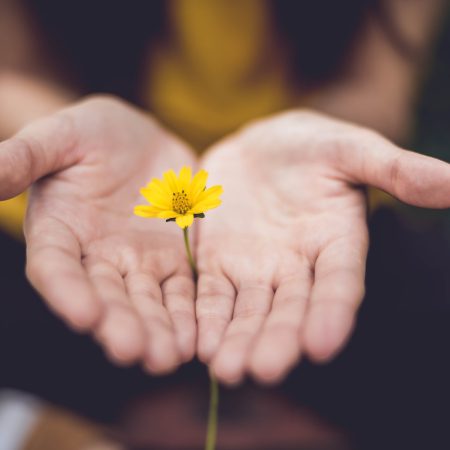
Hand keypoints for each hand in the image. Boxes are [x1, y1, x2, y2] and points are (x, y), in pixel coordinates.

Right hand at [0, 96, 196, 372]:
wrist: (140, 140)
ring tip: (168, 357)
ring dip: (157, 330)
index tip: (83, 314)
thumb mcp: (59, 136)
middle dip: (119, 324)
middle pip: (106, 296)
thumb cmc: (91, 134)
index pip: (57, 268)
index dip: (67, 292)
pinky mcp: (173, 260)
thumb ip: (24, 157)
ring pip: (146, 302)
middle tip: (134, 351)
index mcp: (60, 232)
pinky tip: (195, 338)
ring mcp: (138, 262)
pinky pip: (180, 290)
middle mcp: (97, 258)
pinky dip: (187, 313)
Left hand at [195, 110, 449, 383]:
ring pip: (248, 311)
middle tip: (263, 371)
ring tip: (226, 370)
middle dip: (277, 339)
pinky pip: (211, 295)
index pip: (339, 283)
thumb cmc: (311, 146)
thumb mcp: (350, 149)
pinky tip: (198, 345)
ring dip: (238, 340)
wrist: (259, 148)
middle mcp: (297, 267)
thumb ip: (395, 169)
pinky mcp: (219, 264)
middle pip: (290, 309)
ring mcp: (255, 269)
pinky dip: (206, 319)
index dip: (333, 312)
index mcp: (336, 242)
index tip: (323, 344)